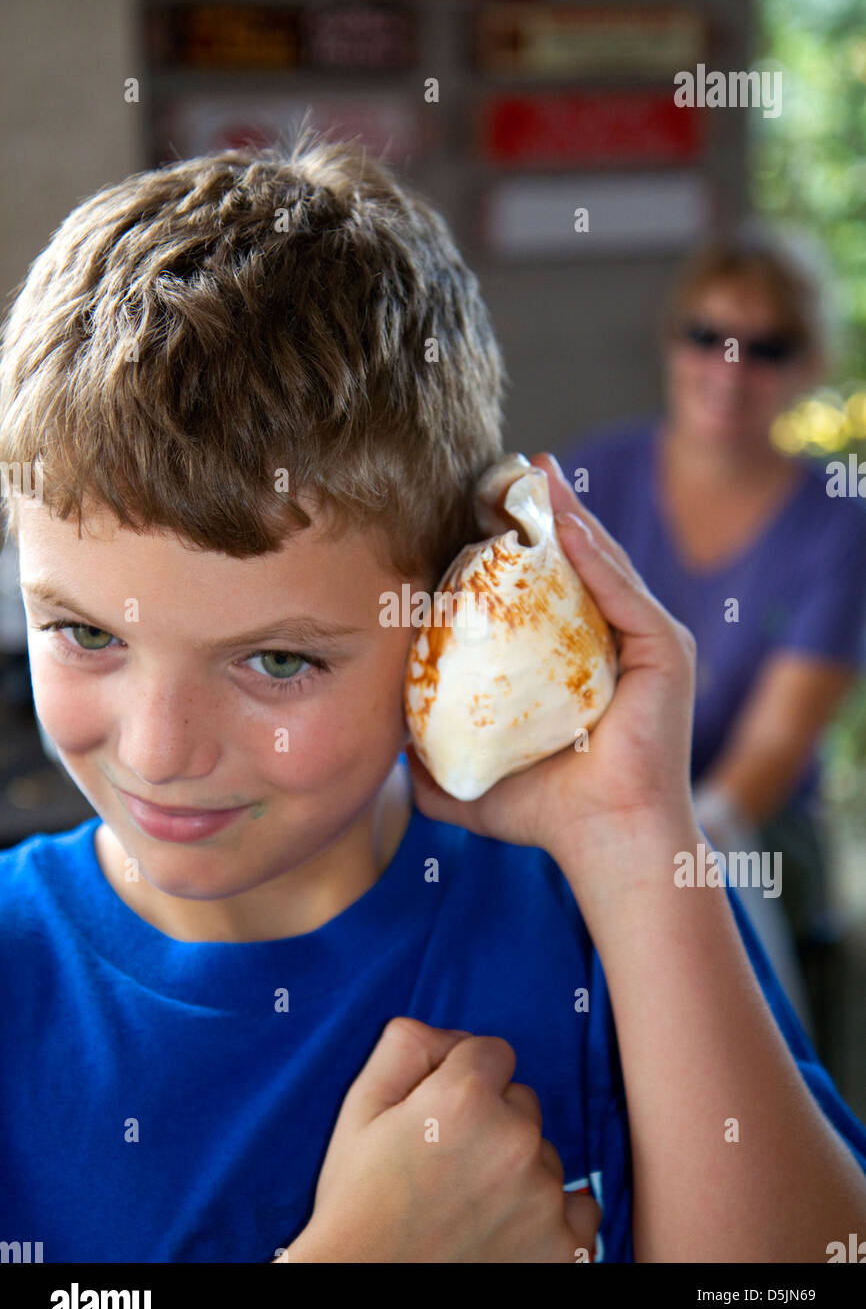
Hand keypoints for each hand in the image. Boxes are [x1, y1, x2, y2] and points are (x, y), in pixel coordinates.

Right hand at [274, 1017, 600, 1262]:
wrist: (364, 1286)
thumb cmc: (357, 1206)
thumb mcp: (359, 1109)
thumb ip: (406, 1047)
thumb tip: (451, 1035)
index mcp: (464, 1096)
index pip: (493, 1052)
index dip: (463, 1079)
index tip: (442, 1114)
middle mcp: (514, 1139)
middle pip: (522, 1102)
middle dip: (493, 1122)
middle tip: (449, 1165)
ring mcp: (544, 1196)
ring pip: (546, 1154)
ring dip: (519, 1169)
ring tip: (470, 1204)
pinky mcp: (565, 1247)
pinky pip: (581, 1209)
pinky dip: (553, 1216)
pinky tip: (511, 1227)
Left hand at [405, 451, 697, 860]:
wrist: (603, 843)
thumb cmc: (546, 812)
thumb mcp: (471, 778)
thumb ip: (428, 761)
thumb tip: (380, 745)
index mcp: (574, 657)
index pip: (544, 585)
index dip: (514, 540)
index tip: (477, 502)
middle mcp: (614, 640)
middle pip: (575, 559)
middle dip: (542, 510)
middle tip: (506, 466)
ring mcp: (645, 642)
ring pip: (601, 563)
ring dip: (566, 515)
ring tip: (531, 474)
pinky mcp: (667, 651)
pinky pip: (626, 592)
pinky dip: (595, 556)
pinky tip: (562, 524)